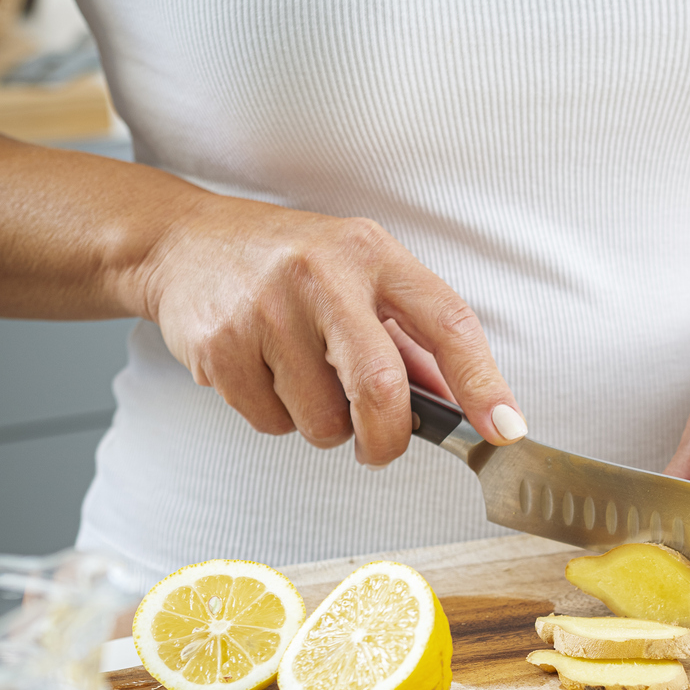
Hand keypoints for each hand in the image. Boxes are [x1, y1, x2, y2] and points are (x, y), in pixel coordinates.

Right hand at [129, 195, 524, 464]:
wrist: (183, 243)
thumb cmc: (286, 264)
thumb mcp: (358, 275)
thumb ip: (410, 338)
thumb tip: (463, 404)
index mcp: (372, 254)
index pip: (447, 323)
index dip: (483, 384)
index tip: (505, 429)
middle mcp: (322, 275)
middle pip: (380, 388)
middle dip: (389, 438)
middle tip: (381, 446)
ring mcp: (267, 310)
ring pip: (323, 421)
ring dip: (324, 426)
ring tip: (303, 379)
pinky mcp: (221, 346)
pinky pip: (271, 423)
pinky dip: (276, 418)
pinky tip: (262, 373)